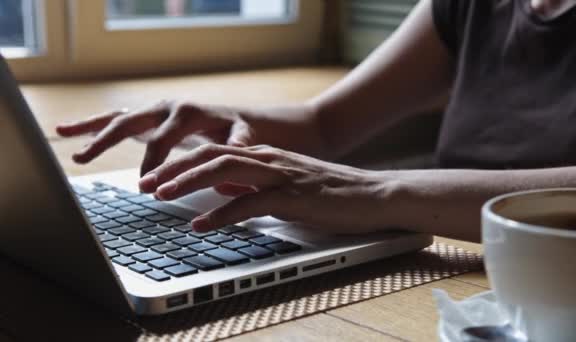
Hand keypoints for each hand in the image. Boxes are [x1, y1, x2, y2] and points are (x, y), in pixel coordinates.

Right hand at [56, 101, 262, 175]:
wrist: (233, 117)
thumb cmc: (236, 130)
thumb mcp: (243, 135)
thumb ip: (239, 142)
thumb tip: (235, 153)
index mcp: (188, 112)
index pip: (163, 140)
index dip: (153, 163)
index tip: (144, 185)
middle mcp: (166, 107)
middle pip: (131, 122)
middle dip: (107, 143)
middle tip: (85, 161)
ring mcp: (154, 110)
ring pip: (117, 118)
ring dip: (92, 131)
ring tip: (67, 142)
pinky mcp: (147, 117)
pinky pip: (116, 119)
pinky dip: (92, 125)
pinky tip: (68, 132)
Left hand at [138, 143, 394, 233]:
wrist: (373, 194)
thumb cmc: (330, 193)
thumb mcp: (286, 186)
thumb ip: (255, 186)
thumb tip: (225, 191)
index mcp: (266, 156)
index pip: (215, 152)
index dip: (181, 163)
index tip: (155, 177)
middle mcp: (269, 160)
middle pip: (212, 155)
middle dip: (175, 169)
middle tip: (145, 183)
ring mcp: (281, 176)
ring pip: (225, 171)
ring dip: (190, 183)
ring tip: (162, 195)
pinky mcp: (294, 197)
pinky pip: (251, 203)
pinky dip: (223, 214)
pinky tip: (202, 225)